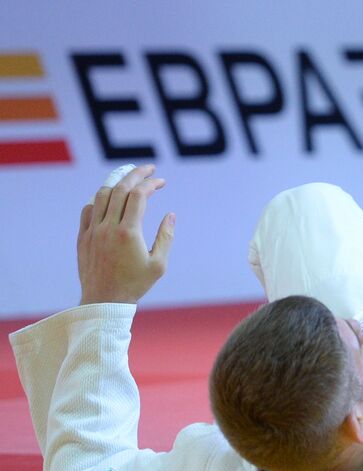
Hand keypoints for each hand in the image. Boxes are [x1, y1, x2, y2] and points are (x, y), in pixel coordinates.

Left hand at [77, 164, 175, 304]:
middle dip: (135, 174)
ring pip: (102, 195)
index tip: (161, 181)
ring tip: (129, 179)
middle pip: (120, 189)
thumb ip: (166, 236)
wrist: (103, 302)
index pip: (139, 195)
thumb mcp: (159, 263)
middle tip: (148, 168)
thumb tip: (171, 214)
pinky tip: (111, 200)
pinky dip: (100, 199)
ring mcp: (93, 231)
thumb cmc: (135, 285)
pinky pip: (88, 210)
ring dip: (118, 183)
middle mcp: (108, 227)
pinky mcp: (83, 237)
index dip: (151, 183)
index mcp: (128, 232)